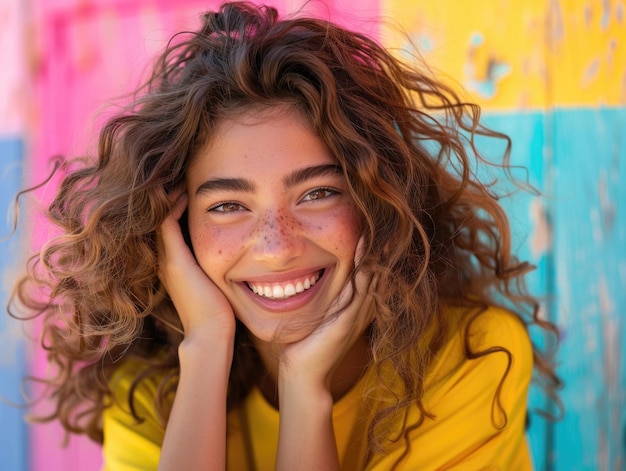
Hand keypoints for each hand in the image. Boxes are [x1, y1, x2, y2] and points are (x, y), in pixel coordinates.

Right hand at [157, 188, 235, 342]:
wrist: (210, 333)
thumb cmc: (218, 311)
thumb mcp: (215, 281)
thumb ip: (217, 264)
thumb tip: (237, 253)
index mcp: (173, 263)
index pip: (167, 225)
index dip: (174, 205)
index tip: (188, 188)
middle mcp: (164, 259)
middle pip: (158, 217)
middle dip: (168, 197)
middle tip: (180, 176)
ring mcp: (167, 259)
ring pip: (158, 217)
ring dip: (168, 197)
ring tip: (179, 178)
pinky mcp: (175, 259)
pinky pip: (166, 222)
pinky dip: (172, 205)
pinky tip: (184, 191)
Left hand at [278, 238, 373, 389]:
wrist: (303, 372)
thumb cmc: (309, 343)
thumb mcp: (324, 315)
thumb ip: (329, 298)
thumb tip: (316, 276)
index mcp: (359, 307)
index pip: (374, 273)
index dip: (379, 252)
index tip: (378, 227)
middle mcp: (364, 309)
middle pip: (380, 272)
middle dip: (385, 248)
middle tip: (391, 220)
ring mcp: (357, 314)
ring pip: (373, 275)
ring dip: (377, 251)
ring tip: (382, 227)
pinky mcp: (347, 320)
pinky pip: (359, 287)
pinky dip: (363, 265)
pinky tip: (362, 246)